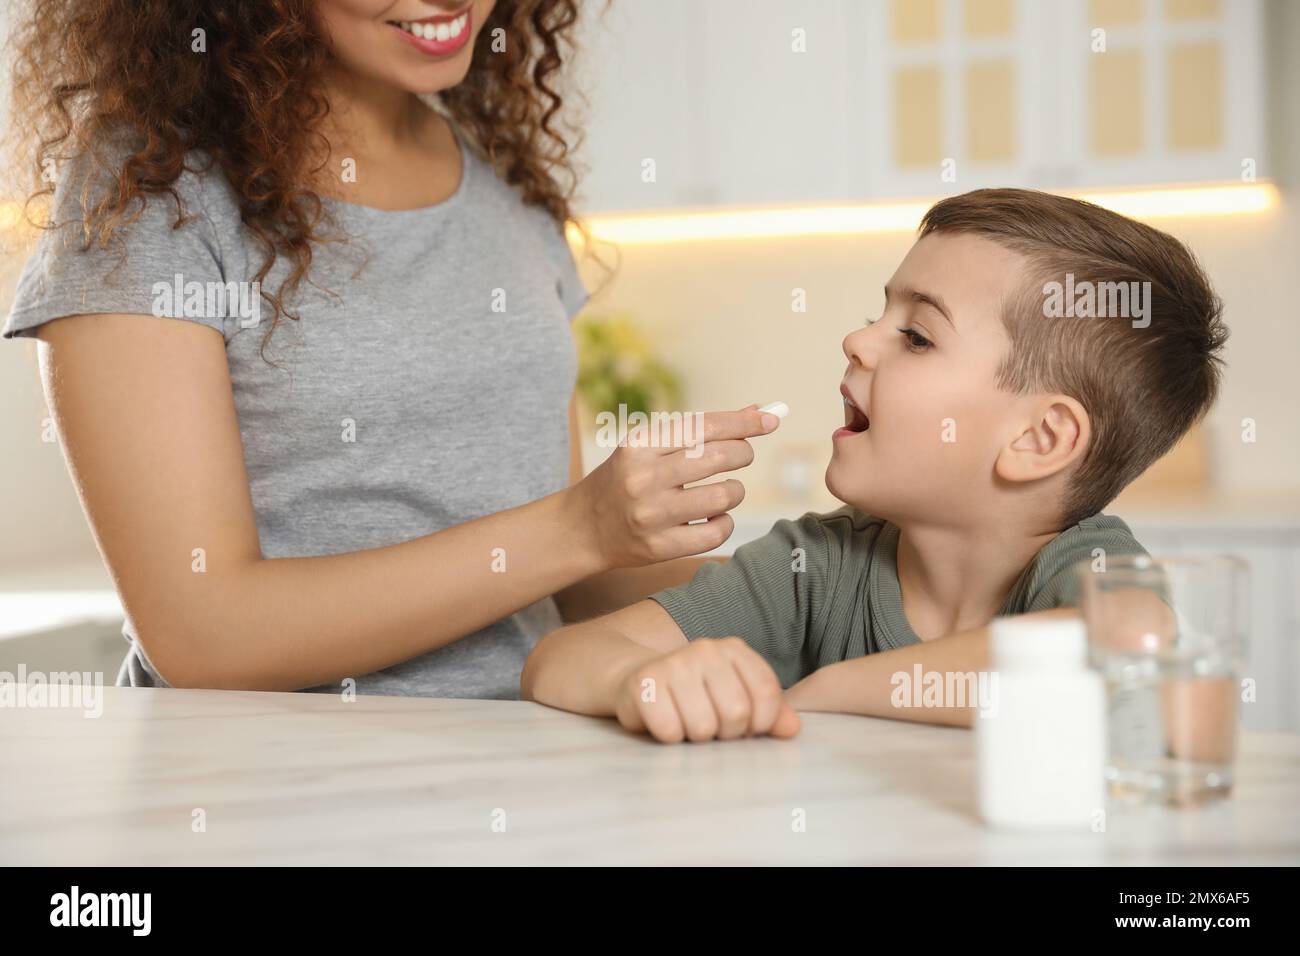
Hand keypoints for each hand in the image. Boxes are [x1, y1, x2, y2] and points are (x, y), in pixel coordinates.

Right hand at [566, 405, 778, 569]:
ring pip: (725, 496)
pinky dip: (724, 523)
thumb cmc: (625, 479)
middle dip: (743, 453)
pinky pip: (717, 532)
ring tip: (724, 491)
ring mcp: (652, 515)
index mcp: (639, 445)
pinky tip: (713, 519)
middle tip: (742, 455)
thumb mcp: (649, 447)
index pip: (704, 426)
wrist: (582, 528)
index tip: (772, 419)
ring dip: (734, 491)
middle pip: (721, 457)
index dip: (744, 421)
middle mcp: (644, 477)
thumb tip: (757, 410)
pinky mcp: (660, 547)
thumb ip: (698, 430)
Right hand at [612, 637, 801, 742]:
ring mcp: (673, 663)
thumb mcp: (735, 697)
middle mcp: (705, 649)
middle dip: (725, 733)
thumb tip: (793, 729)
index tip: (746, 728)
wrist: (639, 682)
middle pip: (736, 714)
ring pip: (702, 727)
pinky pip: (669, 731)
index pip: (767, 693)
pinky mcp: (643, 683)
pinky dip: (669, 737)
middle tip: (710, 727)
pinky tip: (663, 722)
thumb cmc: (696, 696)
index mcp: (734, 649)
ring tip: (686, 723)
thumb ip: (769, 712)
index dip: (761, 723)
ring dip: (695, 737)